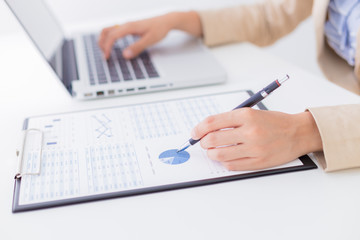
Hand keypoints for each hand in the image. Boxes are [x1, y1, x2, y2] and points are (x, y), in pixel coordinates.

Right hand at [98, 11, 201, 58]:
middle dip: (102, 43)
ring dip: (104, 40)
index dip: (107, 46)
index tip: (107, 57)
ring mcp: (127, 26)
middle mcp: (126, 25)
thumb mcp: (150, 40)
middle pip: (106, 31)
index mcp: (130, 27)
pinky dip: (110, 38)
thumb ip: (137, 47)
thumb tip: (125, 55)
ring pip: (109, 30)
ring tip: (105, 51)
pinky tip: (112, 45)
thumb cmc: (160, 29)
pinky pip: (115, 31)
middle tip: (104, 56)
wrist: (166, 21)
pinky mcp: (130, 28)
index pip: (112, 36)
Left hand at [191, 108, 321, 170]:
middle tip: (203, 142)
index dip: (198, 129)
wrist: (298, 133)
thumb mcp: (251, 113)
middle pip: (212, 139)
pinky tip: (226, 157)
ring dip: (211, 153)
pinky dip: (224, 161)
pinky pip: (231, 165)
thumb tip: (206, 129)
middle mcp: (249, 131)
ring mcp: (254, 148)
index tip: (194, 133)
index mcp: (245, 115)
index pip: (211, 122)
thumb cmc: (273, 122)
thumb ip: (229, 120)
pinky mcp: (258, 162)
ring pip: (219, 154)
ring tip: (213, 151)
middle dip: (202, 142)